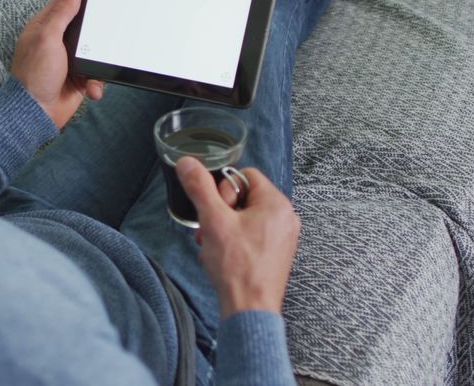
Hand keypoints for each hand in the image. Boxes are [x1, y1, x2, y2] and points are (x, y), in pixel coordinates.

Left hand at [11, 0, 103, 128]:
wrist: (36, 113)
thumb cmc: (34, 76)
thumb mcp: (47, 38)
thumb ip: (61, 13)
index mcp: (46, 27)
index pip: (66, 5)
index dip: (82, 0)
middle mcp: (58, 42)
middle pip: (86, 28)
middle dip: (97, 35)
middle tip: (102, 39)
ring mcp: (70, 60)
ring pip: (96, 51)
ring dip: (98, 63)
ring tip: (92, 71)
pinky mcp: (80, 77)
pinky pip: (97, 74)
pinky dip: (97, 82)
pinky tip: (91, 87)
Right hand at [176, 157, 300, 317]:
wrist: (249, 310)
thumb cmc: (237, 267)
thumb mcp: (213, 221)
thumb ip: (200, 188)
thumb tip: (188, 163)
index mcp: (276, 203)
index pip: (245, 175)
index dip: (223, 189)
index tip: (215, 210)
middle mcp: (285, 217)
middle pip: (244, 197)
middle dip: (220, 211)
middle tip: (209, 230)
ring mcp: (282, 237)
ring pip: (245, 218)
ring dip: (222, 228)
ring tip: (212, 246)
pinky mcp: (276, 254)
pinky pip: (251, 235)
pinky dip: (233, 242)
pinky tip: (220, 257)